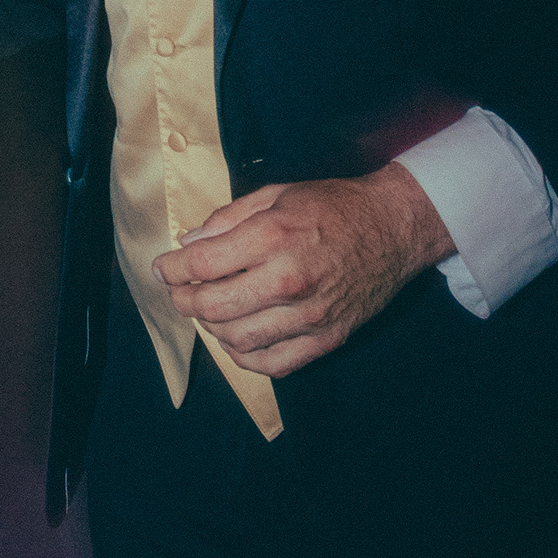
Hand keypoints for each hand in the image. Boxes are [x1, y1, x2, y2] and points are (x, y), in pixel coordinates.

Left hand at [152, 164, 454, 377]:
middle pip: (212, 306)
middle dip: (184, 300)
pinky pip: (272, 363)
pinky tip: (238, 337)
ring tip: (209, 310)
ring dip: (212, 327)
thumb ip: (228, 219)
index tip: (163, 268)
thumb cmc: (333, 207)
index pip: (202, 265)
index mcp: (274, 236)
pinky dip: (245, 356)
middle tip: (179, 291)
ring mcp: (310, 315)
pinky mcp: (327, 339)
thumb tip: (189, 243)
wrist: (394, 228)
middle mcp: (289, 280)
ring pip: (237, 339)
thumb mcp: (277, 195)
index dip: (172, 269)